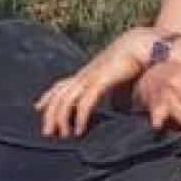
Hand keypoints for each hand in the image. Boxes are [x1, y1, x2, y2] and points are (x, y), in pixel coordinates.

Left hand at [35, 30, 151, 137]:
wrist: (142, 45)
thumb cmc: (132, 63)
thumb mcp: (119, 81)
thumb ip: (115, 94)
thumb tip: (118, 107)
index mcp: (86, 74)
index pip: (60, 85)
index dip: (48, 96)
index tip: (38, 108)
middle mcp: (84, 75)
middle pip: (58, 95)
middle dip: (50, 114)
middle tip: (47, 133)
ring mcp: (90, 77)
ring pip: (66, 100)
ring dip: (61, 119)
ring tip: (61, 136)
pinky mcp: (100, 81)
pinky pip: (85, 103)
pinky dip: (80, 118)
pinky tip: (78, 131)